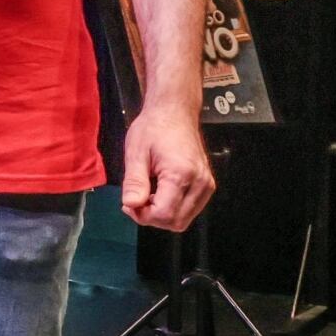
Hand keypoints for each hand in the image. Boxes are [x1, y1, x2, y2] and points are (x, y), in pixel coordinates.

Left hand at [120, 107, 212, 231]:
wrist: (174, 113)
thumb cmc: (153, 128)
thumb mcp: (136, 153)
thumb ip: (134, 182)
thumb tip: (131, 205)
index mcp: (181, 174)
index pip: (164, 214)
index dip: (142, 215)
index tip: (128, 203)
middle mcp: (200, 183)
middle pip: (176, 222)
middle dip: (151, 217)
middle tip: (135, 200)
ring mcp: (206, 185)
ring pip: (184, 220)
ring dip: (162, 215)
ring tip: (147, 194)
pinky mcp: (207, 185)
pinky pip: (190, 210)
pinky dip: (172, 209)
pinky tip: (159, 193)